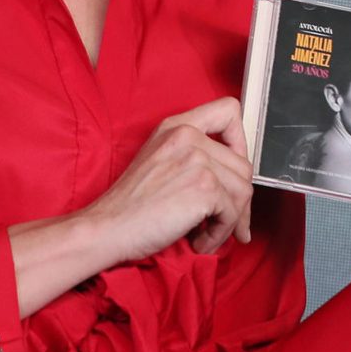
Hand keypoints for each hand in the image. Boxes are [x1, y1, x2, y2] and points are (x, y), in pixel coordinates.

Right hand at [80, 97, 253, 262]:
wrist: (107, 227)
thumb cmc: (130, 204)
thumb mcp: (160, 158)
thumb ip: (194, 155)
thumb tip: (236, 179)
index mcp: (178, 126)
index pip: (229, 110)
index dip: (240, 140)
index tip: (233, 168)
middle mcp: (189, 137)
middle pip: (243, 165)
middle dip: (239, 200)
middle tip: (223, 221)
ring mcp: (198, 160)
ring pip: (243, 191)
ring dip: (230, 221)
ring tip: (206, 234)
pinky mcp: (204, 188)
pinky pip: (232, 214)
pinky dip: (220, 234)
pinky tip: (199, 241)